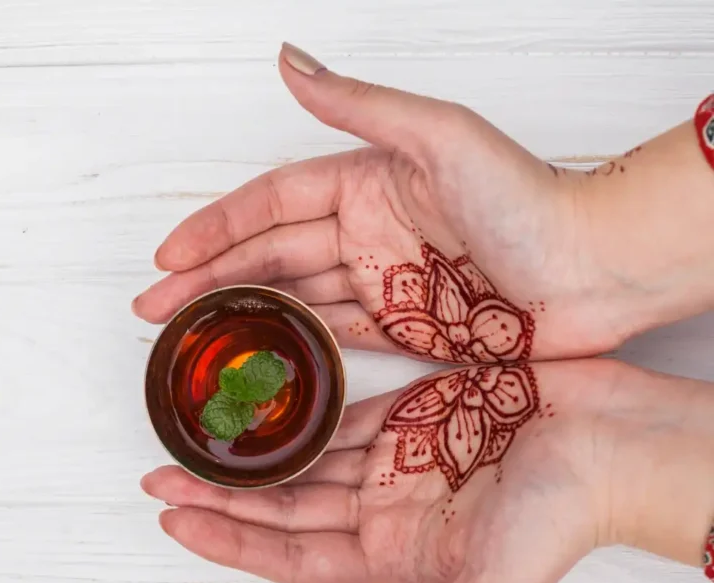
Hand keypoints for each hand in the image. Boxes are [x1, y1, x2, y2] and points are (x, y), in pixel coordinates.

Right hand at [132, 44, 645, 362]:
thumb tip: (288, 62)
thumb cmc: (530, 200)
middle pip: (271, 255)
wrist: (591, 270)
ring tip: (191, 337)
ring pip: (296, 296)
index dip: (215, 227)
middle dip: (210, 280)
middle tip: (156, 309)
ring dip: (242, 314)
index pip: (271, 203)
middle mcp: (367, 229)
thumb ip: (362, 107)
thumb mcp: (441, 138)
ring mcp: (382, 280)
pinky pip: (336, 333)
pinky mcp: (403, 324)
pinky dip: (296, 343)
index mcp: (367, 181)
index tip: (167, 255)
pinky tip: (258, 355)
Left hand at [141, 358, 713, 582]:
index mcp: (396, 550)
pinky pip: (352, 405)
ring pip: (313, 451)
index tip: (174, 518)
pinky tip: (277, 390)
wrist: (616, 443)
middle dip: (227, 488)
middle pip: (290, 500)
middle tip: (163, 468)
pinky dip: (312, 401)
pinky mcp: (423, 410)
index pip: (291, 552)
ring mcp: (405, 455)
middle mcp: (391, 504)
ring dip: (263, 444)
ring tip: (209, 428)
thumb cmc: (563, 517)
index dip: (231, 538)